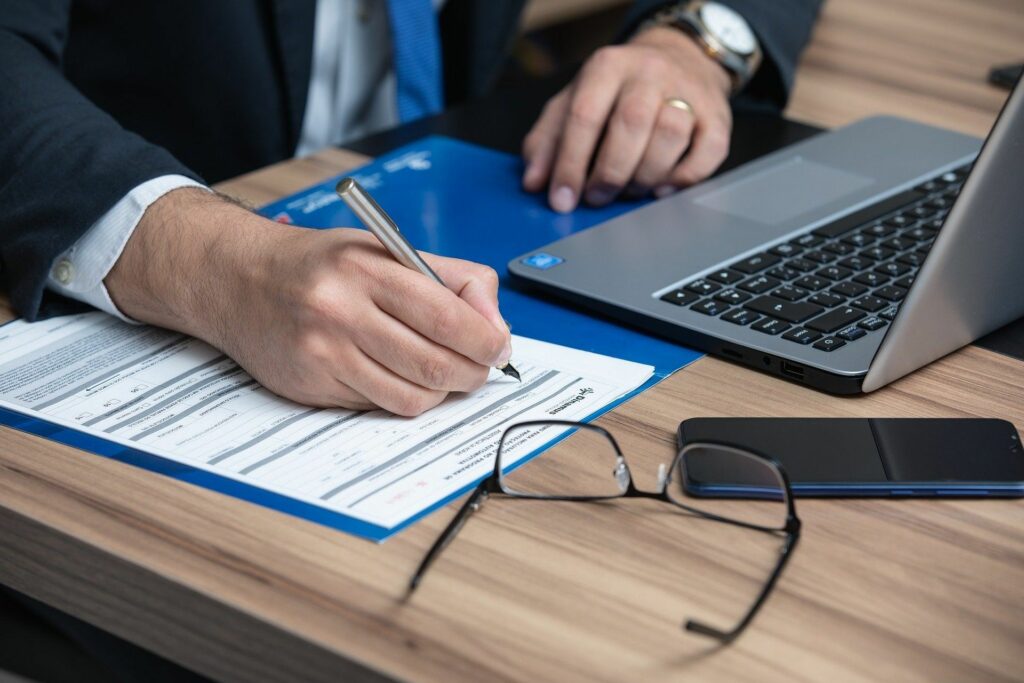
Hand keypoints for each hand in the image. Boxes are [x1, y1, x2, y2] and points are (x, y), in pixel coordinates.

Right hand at [106, 189, 510, 415]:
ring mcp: (323, 354)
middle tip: (479, 368)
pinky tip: (399, 377)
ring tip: (443, 374)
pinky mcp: (310, 386)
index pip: (446, 316)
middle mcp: (341, 311)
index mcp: (366, 269)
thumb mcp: (386, 249)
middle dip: (471, 373)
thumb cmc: (323, 265)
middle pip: (434, 364)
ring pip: (410, 397)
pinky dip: (402, 397)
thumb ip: (450, 279)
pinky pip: (378, 406)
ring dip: (441, 392)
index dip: (486, 340)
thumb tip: (495, 324)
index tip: (499, 347)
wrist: (239, 280)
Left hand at [522, 26, 733, 211]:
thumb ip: (548, 140)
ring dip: (645, 175)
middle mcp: (650, 73)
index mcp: (607, 66)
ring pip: (670, 134)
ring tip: (628, 190)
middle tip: (597, 197)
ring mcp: (689, 92)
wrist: (679, 59)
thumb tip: (534, 182)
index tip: (562, 199)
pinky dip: (683, 178)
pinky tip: (661, 188)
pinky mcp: (718, 116)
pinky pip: (708, 152)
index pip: (584, 115)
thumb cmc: (618, 90)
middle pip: (631, 124)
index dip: (570, 163)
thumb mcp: (574, 101)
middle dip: (609, 172)